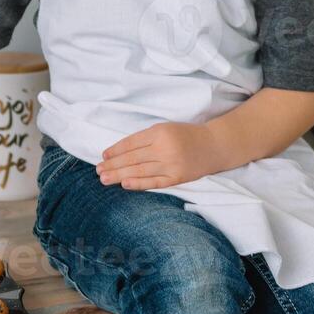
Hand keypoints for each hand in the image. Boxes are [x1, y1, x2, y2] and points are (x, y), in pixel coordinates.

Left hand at [96, 122, 222, 189]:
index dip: (115, 150)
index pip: (131, 143)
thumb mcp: (165, 129)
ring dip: (120, 175)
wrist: (214, 146)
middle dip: (113, 165)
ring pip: (140, 171)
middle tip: (98, 170)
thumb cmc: (186, 135)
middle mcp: (165, 149)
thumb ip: (145, 139)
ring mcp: (172, 165)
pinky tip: (125, 184)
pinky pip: (154, 182)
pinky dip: (139, 184)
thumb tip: (119, 152)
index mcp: (160, 132)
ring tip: (104, 178)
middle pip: (133, 158)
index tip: (103, 155)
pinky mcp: (178, 178)